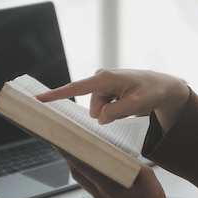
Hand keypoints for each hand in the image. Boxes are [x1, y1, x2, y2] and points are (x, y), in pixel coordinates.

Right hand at [36, 69, 189, 131]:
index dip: (56, 95)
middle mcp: (99, 78)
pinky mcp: (104, 91)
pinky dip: (114, 111)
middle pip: (94, 110)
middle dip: (109, 114)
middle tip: (128, 105)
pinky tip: (125, 102)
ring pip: (99, 113)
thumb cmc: (151, 92)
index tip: (38, 99)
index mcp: (104, 78)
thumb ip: (116, 112)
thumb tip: (99, 118)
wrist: (160, 86)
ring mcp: (101, 85)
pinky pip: (103, 110)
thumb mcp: (137, 104)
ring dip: (113, 112)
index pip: (75, 89)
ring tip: (128, 102)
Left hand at [62, 151, 187, 197]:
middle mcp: (100, 195)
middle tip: (64, 145)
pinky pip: (93, 186)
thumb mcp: (146, 177)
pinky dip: (89, 175)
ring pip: (84, 181)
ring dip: (78, 167)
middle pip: (77, 174)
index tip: (61, 143)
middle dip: (69, 158)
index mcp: (106, 187)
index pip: (82, 167)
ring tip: (76, 154)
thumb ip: (133, 163)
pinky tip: (95, 169)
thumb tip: (124, 155)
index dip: (69, 154)